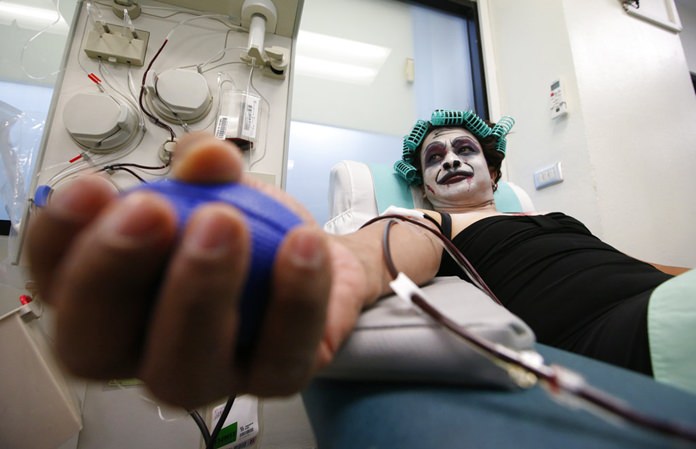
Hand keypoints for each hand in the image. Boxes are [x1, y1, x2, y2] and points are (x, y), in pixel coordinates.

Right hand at [26, 134, 370, 407]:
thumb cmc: (247, 227)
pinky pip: (280, 356)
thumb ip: (205, 166)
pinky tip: (305, 244)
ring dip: (199, 292)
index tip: (94, 188)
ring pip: (181, 374)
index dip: (59, 239)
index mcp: (109, 299)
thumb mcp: (219, 184)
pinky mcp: (272, 380)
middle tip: (154, 210)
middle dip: (114, 273)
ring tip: (227, 220)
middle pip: (93, 347)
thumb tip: (205, 158)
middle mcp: (141, 350)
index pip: (56, 283)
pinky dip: (297, 296)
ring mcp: (206, 376)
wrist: (311, 256)